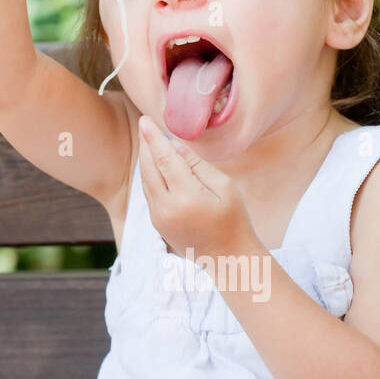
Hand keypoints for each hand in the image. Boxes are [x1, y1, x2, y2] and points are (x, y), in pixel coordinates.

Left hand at [137, 117, 259, 263]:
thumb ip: (198, 166)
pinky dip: (150, 178)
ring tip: (151, 144)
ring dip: (147, 161)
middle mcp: (166, 208)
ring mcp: (159, 218)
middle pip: (149, 169)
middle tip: (146, 127)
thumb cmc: (234, 220)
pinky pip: (149, 195)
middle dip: (146, 146)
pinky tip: (156, 167)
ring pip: (146, 182)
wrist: (228, 258)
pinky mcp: (157, 225)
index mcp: (186, 197)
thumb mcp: (224, 187)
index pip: (164, 159)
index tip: (145, 121)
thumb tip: (175, 147)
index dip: (154, 138)